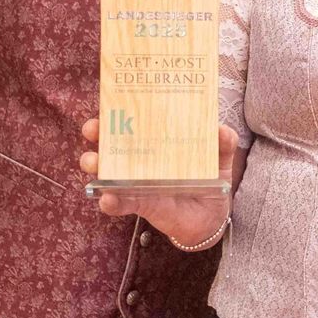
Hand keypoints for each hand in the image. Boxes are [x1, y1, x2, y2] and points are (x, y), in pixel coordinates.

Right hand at [80, 117, 236, 246]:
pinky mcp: (141, 205)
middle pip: (112, 141)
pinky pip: (121, 203)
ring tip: (93, 161)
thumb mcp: (221, 157)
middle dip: (97, 132)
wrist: (212, 215)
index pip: (134, 120)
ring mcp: (137, 181)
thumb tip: (221, 130)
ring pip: (107, 171)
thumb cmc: (211, 178)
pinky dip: (111, 202)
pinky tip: (107, 199)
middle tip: (93, 129)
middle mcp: (141, 158)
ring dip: (96, 165)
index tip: (109, 101)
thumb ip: (224, 143)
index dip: (119, 109)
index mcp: (158, 140)